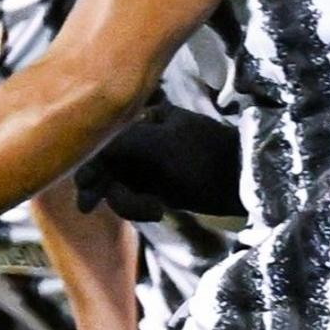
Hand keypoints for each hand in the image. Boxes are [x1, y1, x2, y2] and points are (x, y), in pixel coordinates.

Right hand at [73, 105, 243, 223]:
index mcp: (144, 119)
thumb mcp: (161, 145)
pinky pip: (132, 194)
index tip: (85, 194)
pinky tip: (156, 211)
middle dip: (107, 188)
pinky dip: (136, 206)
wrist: (244, 182)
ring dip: (126, 201)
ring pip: (118, 182)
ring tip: (153, 211)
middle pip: (106, 164)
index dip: (90, 167)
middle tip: (94, 208)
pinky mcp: (158, 184)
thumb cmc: (204, 159)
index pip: (104, 141)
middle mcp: (143, 138)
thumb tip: (91, 152)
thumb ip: (123, 142)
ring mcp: (150, 162)